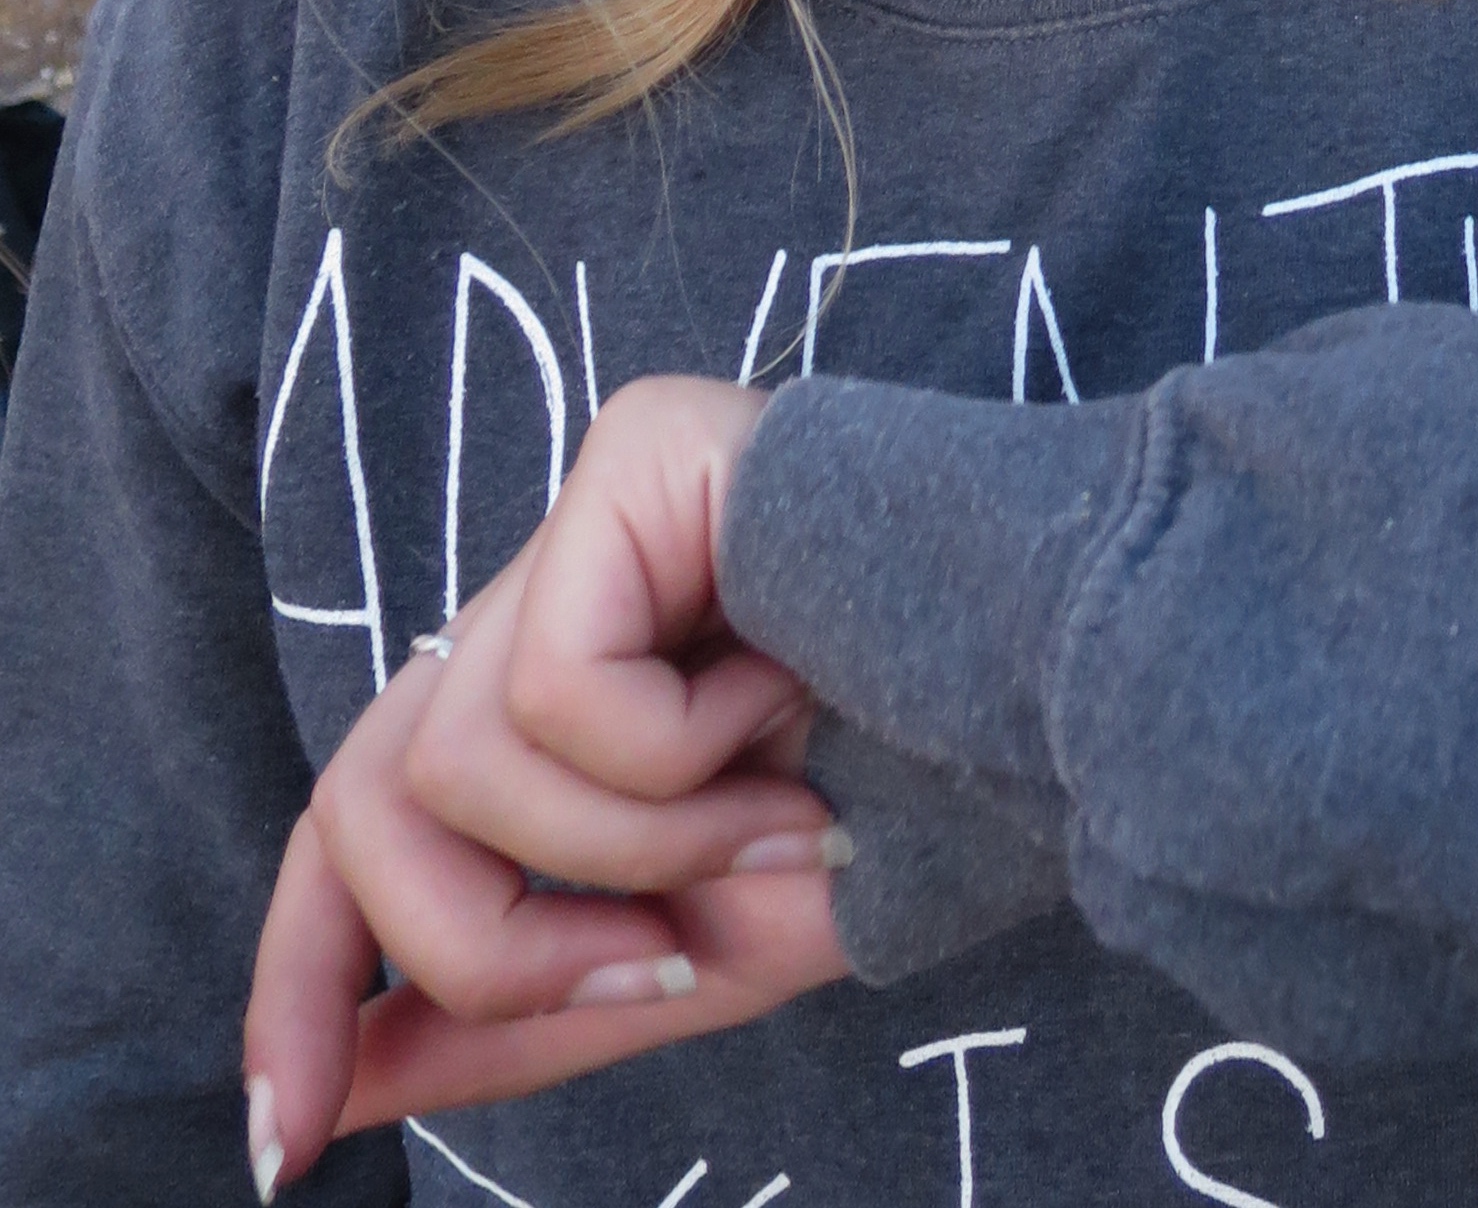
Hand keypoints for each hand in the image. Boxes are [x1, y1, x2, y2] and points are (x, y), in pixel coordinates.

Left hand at [244, 379, 850, 1194]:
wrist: (1077, 691)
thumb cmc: (919, 801)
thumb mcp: (697, 950)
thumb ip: (521, 1012)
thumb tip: (322, 1097)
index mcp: (561, 691)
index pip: (359, 819)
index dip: (303, 977)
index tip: (290, 1144)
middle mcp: (555, 584)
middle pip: (362, 800)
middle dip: (482, 948)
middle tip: (662, 970)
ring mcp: (590, 508)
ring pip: (449, 762)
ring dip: (625, 857)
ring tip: (785, 822)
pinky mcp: (638, 449)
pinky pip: (555, 680)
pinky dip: (673, 758)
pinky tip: (790, 702)